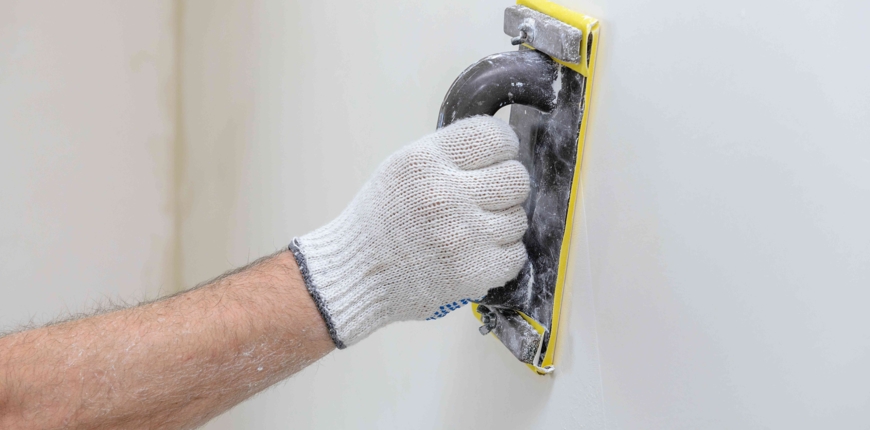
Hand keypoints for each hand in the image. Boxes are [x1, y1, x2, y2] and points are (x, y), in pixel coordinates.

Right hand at [290, 116, 530, 347]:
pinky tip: (476, 253)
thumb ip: (448, 154)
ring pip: (518, 218)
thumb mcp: (402, 169)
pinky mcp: (474, 271)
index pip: (494, 137)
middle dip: (506, 187)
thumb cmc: (381, 221)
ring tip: (473, 229)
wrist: (357, 274)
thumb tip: (500, 149)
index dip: (503, 147)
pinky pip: (515, 255)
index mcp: (426, 161)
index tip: (497, 158)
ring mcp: (463, 235)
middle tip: (488, 198)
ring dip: (501, 223)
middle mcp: (446, 195)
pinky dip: (500, 256)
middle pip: (516, 179)